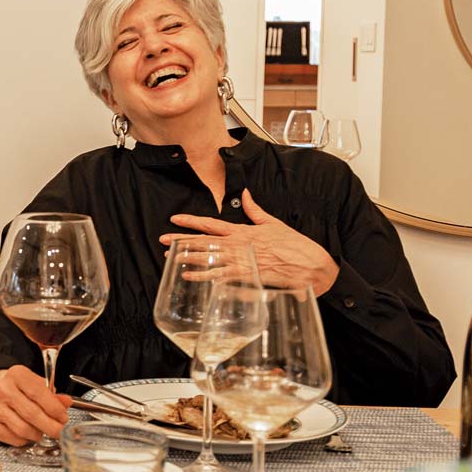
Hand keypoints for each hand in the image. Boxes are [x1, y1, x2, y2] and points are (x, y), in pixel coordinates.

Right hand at [0, 365, 71, 445]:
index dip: (55, 408)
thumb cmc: (20, 388)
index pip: (38, 393)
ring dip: (38, 434)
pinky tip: (28, 433)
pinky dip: (25, 440)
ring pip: (23, 429)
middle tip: (59, 431)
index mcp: (17, 374)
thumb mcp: (37, 384)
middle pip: (32, 414)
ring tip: (43, 431)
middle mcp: (2, 389)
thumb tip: (66, 402)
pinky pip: (14, 438)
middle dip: (50, 426)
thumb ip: (53, 395)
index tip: (63, 417)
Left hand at [162, 188, 339, 295]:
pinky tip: (189, 277)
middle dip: (181, 241)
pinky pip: (219, 276)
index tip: (174, 219)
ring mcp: (241, 261)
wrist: (310, 264)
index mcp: (243, 231)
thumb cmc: (293, 245)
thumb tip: (244, 194)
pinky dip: (203, 276)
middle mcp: (238, 245)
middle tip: (162, 241)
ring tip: (169, 258)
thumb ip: (254, 210)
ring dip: (187, 258)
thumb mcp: (271, 223)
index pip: (211, 224)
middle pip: (203, 241)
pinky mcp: (246, 276)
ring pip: (208, 258)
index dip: (191, 221)